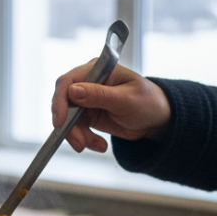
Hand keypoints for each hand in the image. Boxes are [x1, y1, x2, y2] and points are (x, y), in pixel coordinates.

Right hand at [50, 61, 171, 153]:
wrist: (157, 120)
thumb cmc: (148, 102)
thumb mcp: (126, 99)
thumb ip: (99, 95)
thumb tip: (72, 91)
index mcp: (97, 70)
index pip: (68, 81)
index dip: (59, 100)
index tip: (60, 122)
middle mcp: (88, 83)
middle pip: (64, 103)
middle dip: (69, 126)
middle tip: (80, 144)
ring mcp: (86, 100)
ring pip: (69, 120)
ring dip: (79, 136)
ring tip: (97, 145)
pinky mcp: (88, 115)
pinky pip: (77, 129)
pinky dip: (85, 139)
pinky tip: (100, 145)